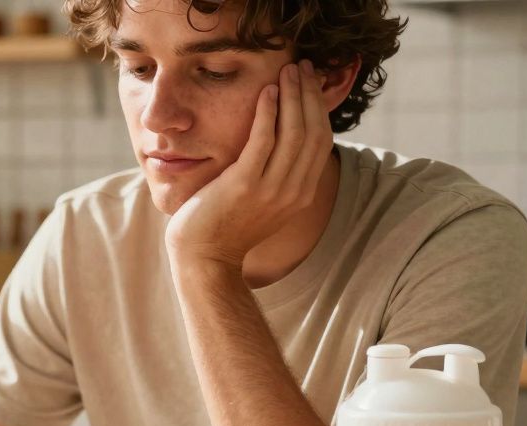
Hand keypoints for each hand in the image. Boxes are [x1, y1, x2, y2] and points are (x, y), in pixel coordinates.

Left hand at [165, 60, 333, 267]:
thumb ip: (281, 174)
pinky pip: (262, 141)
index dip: (318, 107)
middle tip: (301, 67)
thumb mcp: (265, 200)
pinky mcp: (244, 185)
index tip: (310, 82)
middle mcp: (293, 191)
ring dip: (291, 96)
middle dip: (308, 94)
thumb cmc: (228, 225)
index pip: (321, 140)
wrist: (205, 257)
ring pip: (292, 132)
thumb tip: (287, 140)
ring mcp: (270, 190)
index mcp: (302, 194)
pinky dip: (268, 113)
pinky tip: (266, 92)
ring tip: (285, 72)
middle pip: (311, 131)